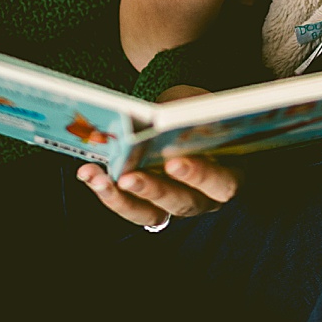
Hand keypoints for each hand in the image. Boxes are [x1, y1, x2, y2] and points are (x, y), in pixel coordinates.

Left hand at [76, 85, 238, 225]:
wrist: (185, 115)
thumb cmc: (198, 110)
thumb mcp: (199, 106)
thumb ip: (192, 113)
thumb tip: (167, 116)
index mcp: (232, 172)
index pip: (223, 184)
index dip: (200, 176)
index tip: (174, 162)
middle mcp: (208, 198)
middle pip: (184, 204)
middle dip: (154, 190)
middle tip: (128, 177)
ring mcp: (179, 206)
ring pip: (153, 215)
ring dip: (122, 198)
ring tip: (98, 178)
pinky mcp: (153, 208)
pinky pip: (133, 209)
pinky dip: (109, 193)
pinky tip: (89, 173)